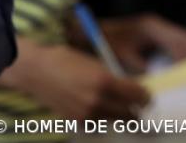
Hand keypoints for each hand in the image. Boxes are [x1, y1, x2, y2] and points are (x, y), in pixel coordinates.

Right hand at [0, 40, 150, 119]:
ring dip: (123, 116)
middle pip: (130, 113)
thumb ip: (115, 78)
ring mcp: (85, 113)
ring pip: (116, 121)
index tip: (147, 96)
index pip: (137, 96)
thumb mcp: (97, 64)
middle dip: (137, 109)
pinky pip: (99, 124)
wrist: (37, 71)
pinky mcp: (76, 121)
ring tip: (126, 109)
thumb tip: (133, 88)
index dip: (146, 96)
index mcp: (105, 81)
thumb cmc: (67, 61)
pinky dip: (105, 119)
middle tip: (140, 105)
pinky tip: (105, 111)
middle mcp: (97, 100)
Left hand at [100, 14, 185, 74]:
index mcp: (151, 28)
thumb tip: (160, 82)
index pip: (178, 43)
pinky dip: (178, 51)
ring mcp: (156, 26)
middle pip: (185, 38)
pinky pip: (173, 40)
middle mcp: (156, 24)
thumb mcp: (124, 59)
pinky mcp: (154, 30)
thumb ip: (143, 69)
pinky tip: (177, 65)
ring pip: (181, 38)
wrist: (91, 32)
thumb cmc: (106, 45)